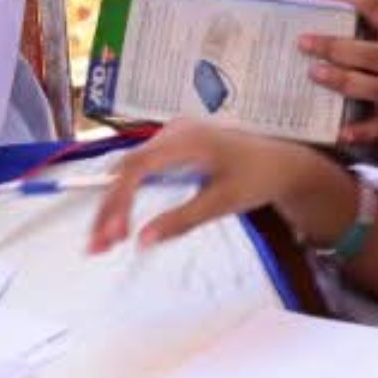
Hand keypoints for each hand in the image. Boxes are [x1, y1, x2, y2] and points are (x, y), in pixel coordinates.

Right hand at [87, 121, 341, 254]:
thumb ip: (182, 220)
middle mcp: (172, 131)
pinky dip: (128, 195)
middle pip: (126, 168)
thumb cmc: (257, 178)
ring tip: (103, 240)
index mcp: (186, 139)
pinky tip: (120, 220)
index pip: (138, 167)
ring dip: (115, 203)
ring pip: (130, 170)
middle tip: (95, 246)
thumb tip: (142, 241)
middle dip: (108, 207)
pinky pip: (141, 169)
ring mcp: (171, 137)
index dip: (119, 200)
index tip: (114, 234)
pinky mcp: (173, 147)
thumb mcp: (223, 202)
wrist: (282, 161)